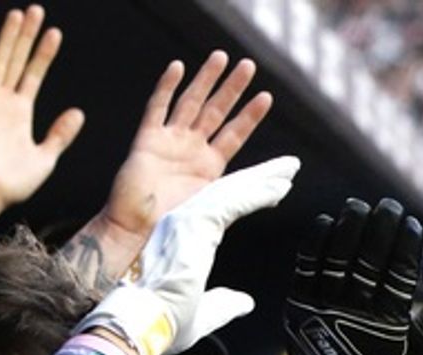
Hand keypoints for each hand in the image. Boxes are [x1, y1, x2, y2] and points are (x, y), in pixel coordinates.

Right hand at [0, 5, 83, 210]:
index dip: (44, 53)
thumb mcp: (47, 157)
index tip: (55, 34)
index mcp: (21, 111)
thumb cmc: (14, 182)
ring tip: (18, 15)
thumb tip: (78, 112)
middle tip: (36, 10)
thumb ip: (60, 134)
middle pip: (17, 60)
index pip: (34, 73)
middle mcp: (3, 101)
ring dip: (8, 38)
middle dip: (26, 36)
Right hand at [79, 156, 298, 354]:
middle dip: (260, 179)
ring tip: (288, 170)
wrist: (139, 324)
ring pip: (231, 191)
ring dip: (263, 180)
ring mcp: (187, 221)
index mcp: (184, 241)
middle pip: (228, 192)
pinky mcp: (194, 225)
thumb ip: (225, 304)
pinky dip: (256, 194)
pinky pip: (232, 203)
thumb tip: (244, 303)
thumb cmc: (160, 321)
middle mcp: (183, 224)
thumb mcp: (204, 312)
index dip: (248, 196)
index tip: (273, 191)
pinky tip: (278, 187)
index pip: (222, 209)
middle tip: (287, 169)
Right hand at [101, 51, 273, 241]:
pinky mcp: (147, 139)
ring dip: (205, 79)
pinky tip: (178, 68)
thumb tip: (283, 185)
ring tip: (220, 57)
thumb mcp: (219, 207)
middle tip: (247, 64)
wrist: (139, 229)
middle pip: (216, 111)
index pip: (235, 133)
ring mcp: (169, 141)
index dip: (250, 115)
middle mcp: (192, 149)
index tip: (266, 96)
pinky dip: (166, 87)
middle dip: (232, 88)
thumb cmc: (176, 223)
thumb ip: (249, 193)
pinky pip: (157, 107)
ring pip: (191, 102)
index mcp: (211, 166)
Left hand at [271, 199, 422, 354]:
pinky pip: (308, 269)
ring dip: (349, 229)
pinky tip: (325, 222)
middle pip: (371, 261)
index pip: (401, 275)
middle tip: (388, 205)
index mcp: (388, 321)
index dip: (407, 247)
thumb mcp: (412, 353)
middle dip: (381, 229)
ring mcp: (327, 306)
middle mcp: (357, 310)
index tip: (411, 223)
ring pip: (340, 260)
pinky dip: (316, 245)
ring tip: (358, 206)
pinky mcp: (300, 304)